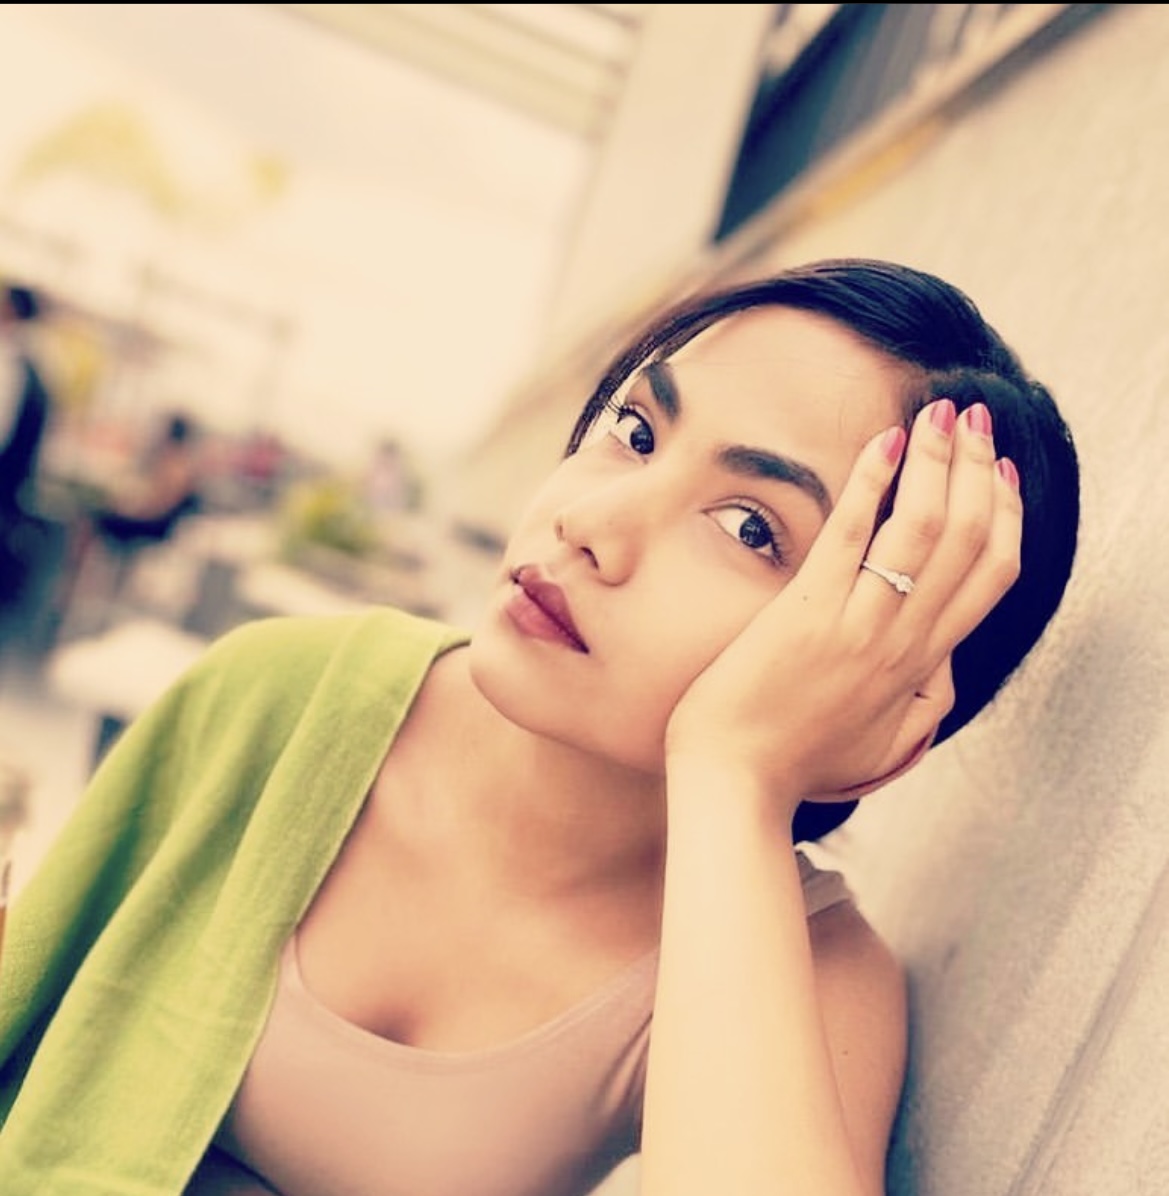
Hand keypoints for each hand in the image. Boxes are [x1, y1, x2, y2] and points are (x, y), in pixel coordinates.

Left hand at [664, 398, 1021, 817]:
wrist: (736, 782)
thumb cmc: (800, 761)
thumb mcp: (885, 741)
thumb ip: (926, 701)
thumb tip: (945, 662)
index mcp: (923, 665)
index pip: (992, 577)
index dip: (1005, 516)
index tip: (1001, 472)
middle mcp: (904, 641)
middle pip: (969, 540)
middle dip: (978, 469)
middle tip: (975, 418)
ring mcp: (859, 625)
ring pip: (924, 529)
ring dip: (938, 461)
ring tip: (940, 411)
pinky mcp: (807, 613)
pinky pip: (852, 533)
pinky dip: (873, 481)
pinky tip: (885, 441)